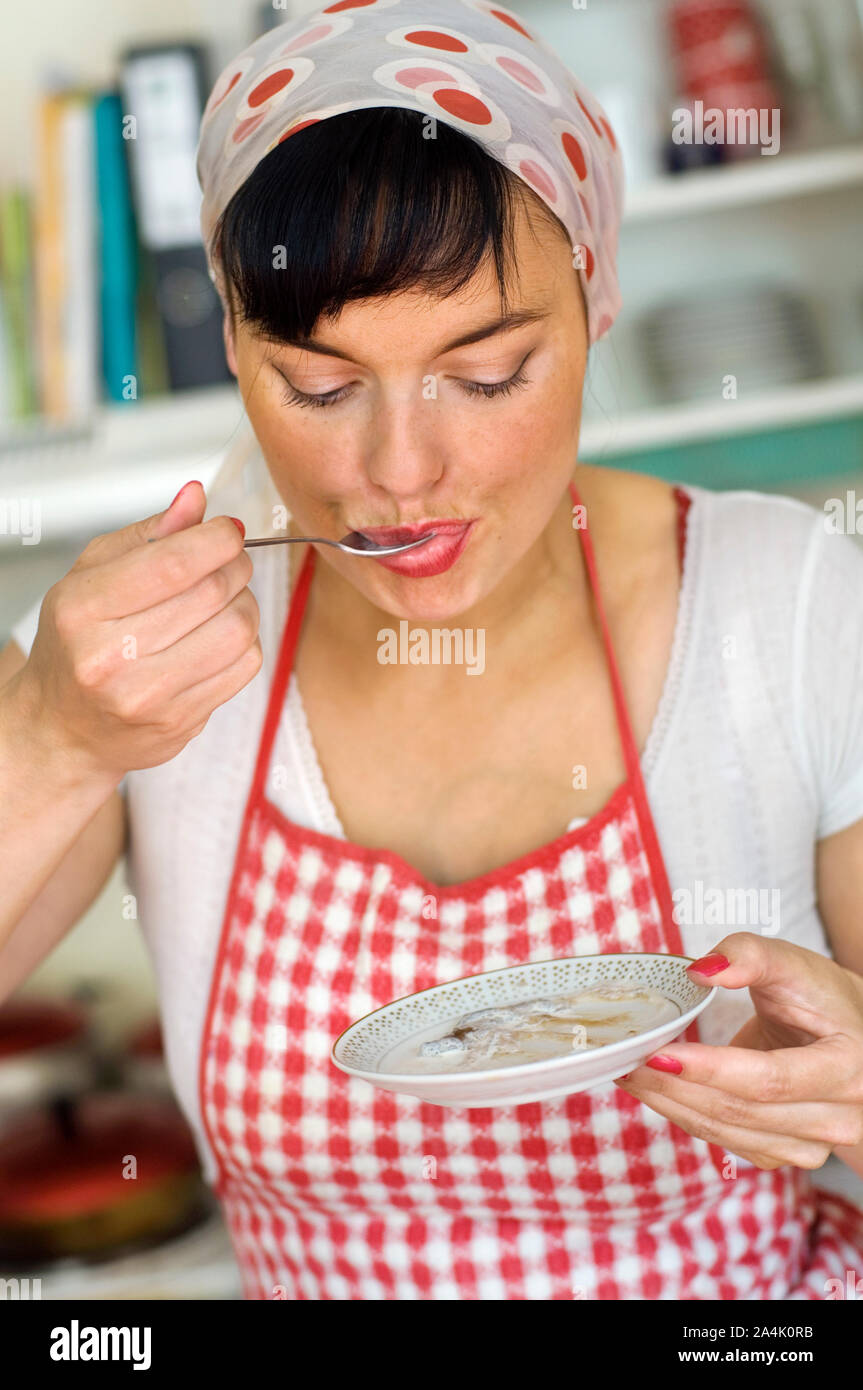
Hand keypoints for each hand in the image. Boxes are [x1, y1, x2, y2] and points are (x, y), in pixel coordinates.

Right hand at [16, 481, 261, 781]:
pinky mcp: (181, 722)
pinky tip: (221, 636)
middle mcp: (110, 656)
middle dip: (235, 566)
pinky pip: (245, 667)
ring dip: (245, 603)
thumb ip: (147, 533)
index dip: (216, 538)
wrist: (65, 728)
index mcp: (83, 609)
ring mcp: (148, 696)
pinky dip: (246, 642)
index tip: (228, 530)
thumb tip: (196, 497)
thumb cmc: (77, 644)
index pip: (172, 563)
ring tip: (225, 598)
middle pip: (211, 593)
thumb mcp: (92, 575)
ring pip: (237, 630)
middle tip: (230, 561)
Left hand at [614, 932, 862, 1169]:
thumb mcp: (793, 963)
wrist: (848, 1035)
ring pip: (726, 1131)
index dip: (711, 1070)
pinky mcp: (783, 1152)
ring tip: (627, 1070)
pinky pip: (724, 1139)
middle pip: (740, 1111)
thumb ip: (751, 955)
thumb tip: (701, 970)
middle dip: (674, 1086)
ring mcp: (811, 1144)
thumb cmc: (821, 997)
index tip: (658, 1052)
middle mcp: (838, 1118)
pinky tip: (655, 1088)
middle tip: (624, 1057)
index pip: (770, 1080)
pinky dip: (683, 1114)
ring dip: (670, 1103)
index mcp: (848, 1069)